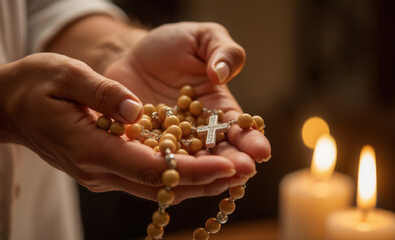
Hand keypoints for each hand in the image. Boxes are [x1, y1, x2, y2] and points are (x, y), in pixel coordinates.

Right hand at [0, 52, 239, 202]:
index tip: (225, 166)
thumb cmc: (34, 86)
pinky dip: (176, 175)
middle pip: (159, 184)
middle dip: (204, 180)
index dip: (190, 170)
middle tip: (243, 172)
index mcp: (89, 148)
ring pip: (156, 186)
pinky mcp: (106, 166)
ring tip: (232, 172)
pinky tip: (201, 166)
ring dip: (195, 181)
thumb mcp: (64, 75)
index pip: (149, 168)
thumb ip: (100, 92)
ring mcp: (102, 172)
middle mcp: (98, 169)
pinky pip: (145, 176)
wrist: (9, 105)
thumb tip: (133, 110)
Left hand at [104, 22, 271, 199]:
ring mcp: (173, 141)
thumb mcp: (202, 38)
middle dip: (233, 163)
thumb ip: (222, 51)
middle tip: (244, 170)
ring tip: (213, 180)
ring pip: (190, 162)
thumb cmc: (173, 46)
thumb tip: (221, 75)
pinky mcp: (146, 144)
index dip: (251, 140)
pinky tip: (171, 174)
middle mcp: (199, 131)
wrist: (133, 55)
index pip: (239, 128)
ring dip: (203, 173)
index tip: (262, 151)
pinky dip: (164, 166)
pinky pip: (156, 157)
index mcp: (219, 108)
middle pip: (219, 152)